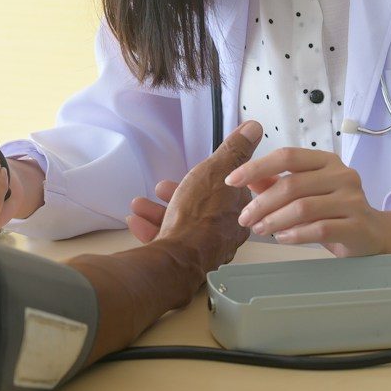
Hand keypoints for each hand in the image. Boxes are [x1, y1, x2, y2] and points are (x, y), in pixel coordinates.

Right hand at [127, 120, 262, 271]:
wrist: (178, 259)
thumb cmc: (199, 215)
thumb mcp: (216, 170)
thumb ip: (233, 150)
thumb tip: (254, 129)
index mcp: (236, 209)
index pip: (227, 189)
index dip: (207, 177)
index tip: (194, 173)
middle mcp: (224, 232)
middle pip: (200, 206)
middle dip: (176, 194)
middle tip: (161, 188)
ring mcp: (204, 249)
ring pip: (181, 223)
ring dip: (158, 211)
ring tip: (140, 204)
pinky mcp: (184, 261)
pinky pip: (167, 241)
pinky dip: (151, 229)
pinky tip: (137, 221)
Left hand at [223, 146, 390, 256]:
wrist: (374, 236)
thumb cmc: (333, 211)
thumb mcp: (305, 192)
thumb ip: (276, 183)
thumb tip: (247, 178)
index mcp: (325, 160)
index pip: (287, 156)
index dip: (256, 167)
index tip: (232, 181)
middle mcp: (342, 174)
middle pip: (292, 184)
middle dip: (262, 202)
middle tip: (244, 218)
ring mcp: (352, 199)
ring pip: (303, 207)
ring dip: (275, 220)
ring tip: (260, 229)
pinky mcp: (358, 225)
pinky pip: (319, 229)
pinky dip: (295, 235)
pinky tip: (282, 238)